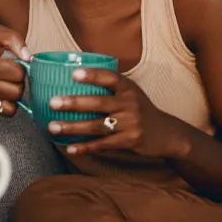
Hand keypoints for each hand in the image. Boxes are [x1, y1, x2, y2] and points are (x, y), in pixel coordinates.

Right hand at [0, 25, 30, 115]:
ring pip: (12, 103)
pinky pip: (4, 112)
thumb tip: (28, 57)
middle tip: (13, 74)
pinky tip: (4, 93)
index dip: (21, 68)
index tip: (14, 63)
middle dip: (19, 81)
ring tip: (8, 83)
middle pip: (16, 90)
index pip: (17, 73)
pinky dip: (8, 104)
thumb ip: (15, 40)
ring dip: (15, 94)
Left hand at [47, 68, 186, 157]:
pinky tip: (70, 148)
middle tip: (52, 102)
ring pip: (96, 126)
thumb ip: (110, 87)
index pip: (110, 77)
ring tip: (52, 127)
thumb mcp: (131, 93)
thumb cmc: (140, 109)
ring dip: (72, 127)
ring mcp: (130, 123)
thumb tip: (72, 76)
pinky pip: (103, 144)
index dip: (92, 75)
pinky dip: (85, 147)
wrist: (168, 134)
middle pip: (98, 103)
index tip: (74, 73)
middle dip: (74, 103)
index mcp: (128, 88)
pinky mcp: (130, 141)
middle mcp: (130, 104)